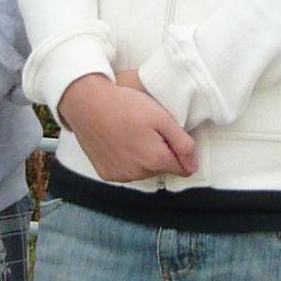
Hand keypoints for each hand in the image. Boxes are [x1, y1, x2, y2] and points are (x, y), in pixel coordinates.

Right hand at [58, 68, 198, 184]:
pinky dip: (125, 160)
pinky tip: (119, 142)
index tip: (170, 135)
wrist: (87, 104)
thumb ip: (182, 143)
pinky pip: (125, 171)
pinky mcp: (106, 174)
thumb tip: (193, 165)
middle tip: (148, 129)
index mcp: (156, 160)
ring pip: (144, 171)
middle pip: (162, 169)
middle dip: (160, 152)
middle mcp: (139, 174)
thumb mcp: (162, 117)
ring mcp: (120, 176)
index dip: (180, 151)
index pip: (183, 168)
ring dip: (143, 158)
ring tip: (132, 133)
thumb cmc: (125, 106)